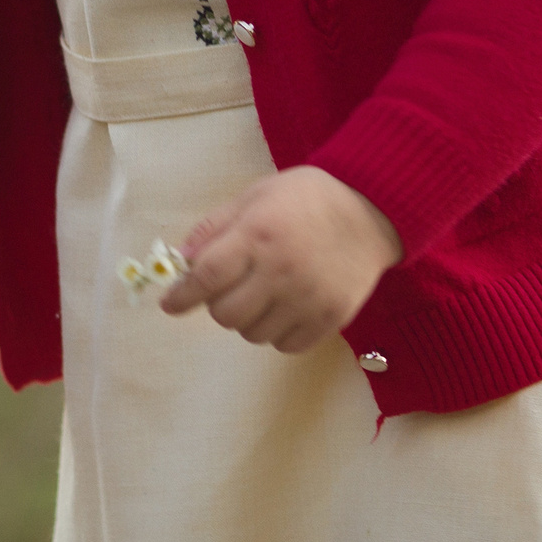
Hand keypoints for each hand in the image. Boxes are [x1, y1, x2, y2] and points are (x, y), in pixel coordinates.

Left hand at [158, 166, 403, 352]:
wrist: (370, 210)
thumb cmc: (304, 199)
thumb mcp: (254, 197)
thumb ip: (214, 228)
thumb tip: (180, 261)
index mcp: (257, 235)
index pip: (206, 277)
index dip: (181, 295)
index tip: (170, 304)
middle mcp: (281, 270)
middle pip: (225, 313)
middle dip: (217, 304)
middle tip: (227, 289)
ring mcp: (308, 298)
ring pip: (253, 334)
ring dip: (246, 319)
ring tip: (260, 295)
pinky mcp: (331, 318)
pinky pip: (285, 345)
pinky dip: (276, 333)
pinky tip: (282, 309)